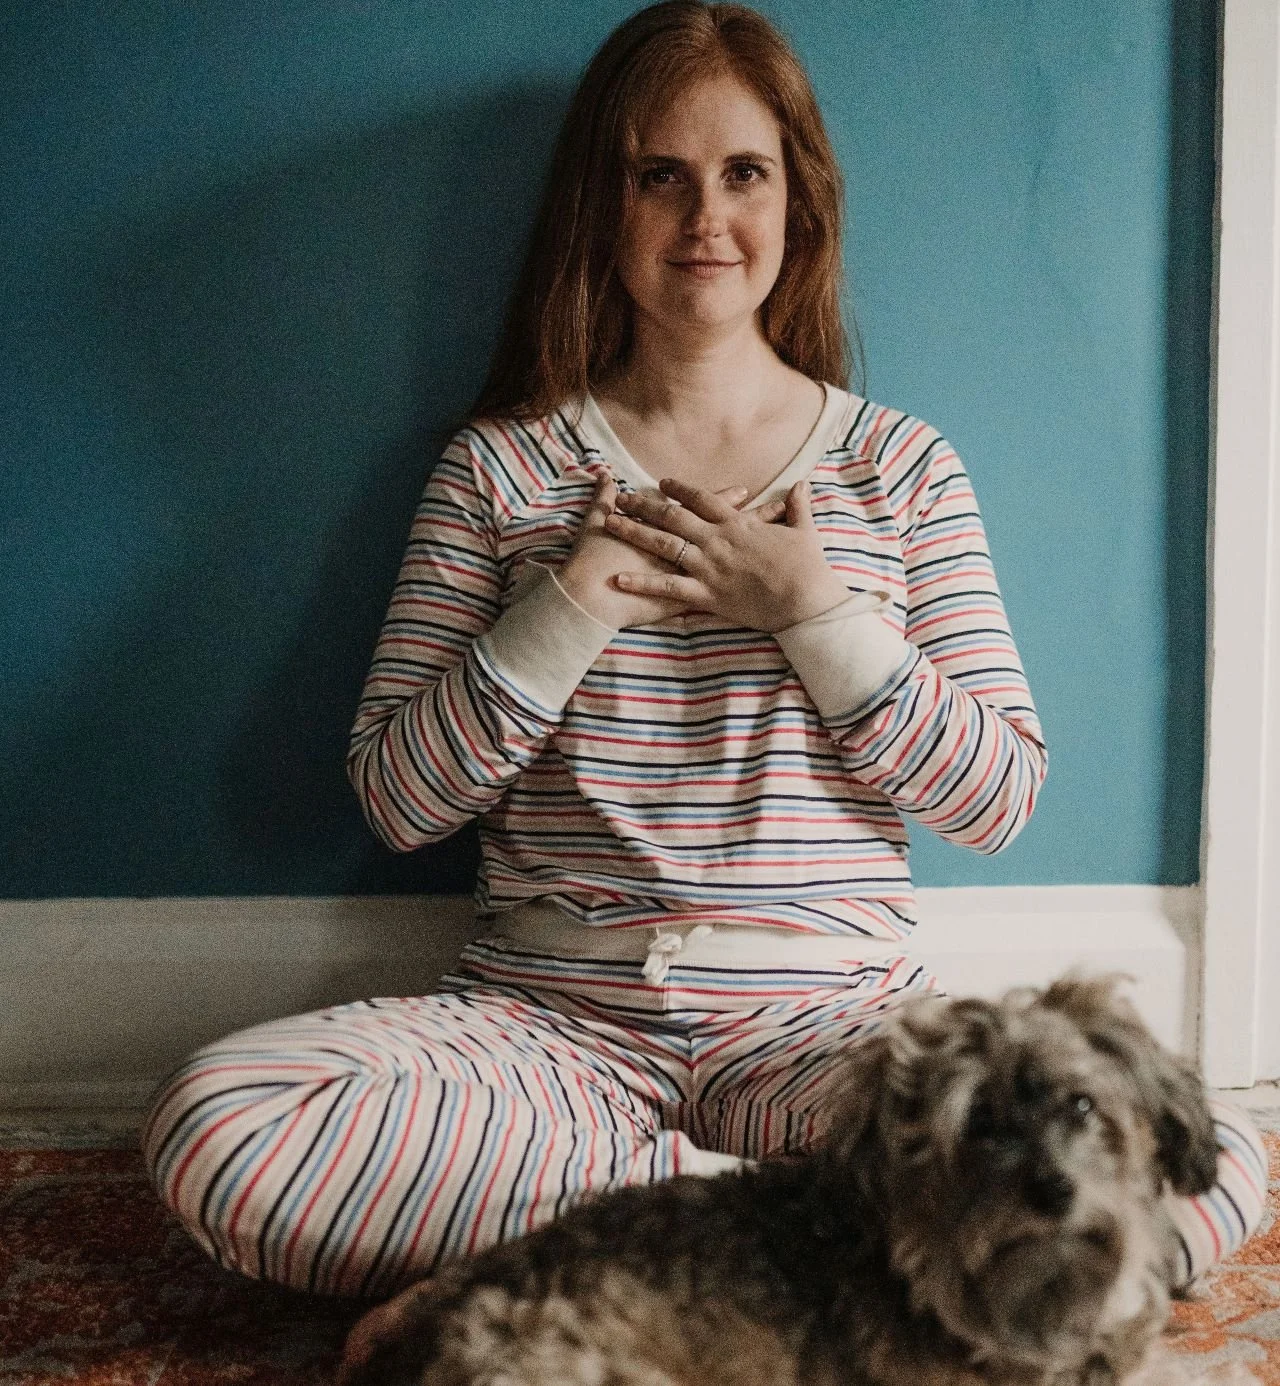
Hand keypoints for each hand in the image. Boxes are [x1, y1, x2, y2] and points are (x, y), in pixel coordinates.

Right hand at [557, 474, 756, 628]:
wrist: (591, 593)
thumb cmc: (592, 558)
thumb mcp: (595, 522)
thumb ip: (602, 499)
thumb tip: (602, 477)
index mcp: (670, 530)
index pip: (704, 508)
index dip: (725, 499)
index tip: (745, 491)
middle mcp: (686, 550)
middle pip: (726, 533)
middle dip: (752, 522)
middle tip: (776, 511)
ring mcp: (690, 576)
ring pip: (731, 565)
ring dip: (754, 557)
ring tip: (776, 552)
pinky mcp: (685, 601)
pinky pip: (717, 599)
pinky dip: (733, 598)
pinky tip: (754, 599)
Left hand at [604, 477, 849, 631]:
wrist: (807, 601)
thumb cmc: (808, 568)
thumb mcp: (805, 531)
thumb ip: (799, 506)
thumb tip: (803, 484)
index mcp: (738, 524)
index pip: (703, 499)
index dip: (680, 489)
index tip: (661, 483)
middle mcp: (718, 540)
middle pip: (673, 516)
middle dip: (644, 505)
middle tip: (621, 498)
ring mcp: (709, 566)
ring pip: (664, 544)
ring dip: (634, 532)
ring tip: (609, 524)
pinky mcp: (707, 593)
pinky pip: (667, 586)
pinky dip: (642, 582)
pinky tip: (618, 578)